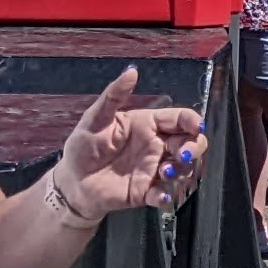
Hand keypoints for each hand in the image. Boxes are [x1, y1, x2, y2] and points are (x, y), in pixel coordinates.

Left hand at [52, 67, 206, 220]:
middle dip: (194, 148)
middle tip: (182, 155)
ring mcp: (153, 170)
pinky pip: (164, 194)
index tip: (195, 127)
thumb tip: (132, 71)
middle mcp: (156, 147)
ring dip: (181, 171)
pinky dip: (166, 196)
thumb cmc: (83, 147)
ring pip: (184, 169)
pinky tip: (159, 195)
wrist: (72, 182)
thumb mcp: (94, 119)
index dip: (192, 121)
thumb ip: (113, 96)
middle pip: (191, 143)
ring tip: (164, 173)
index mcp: (148, 125)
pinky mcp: (146, 192)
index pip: (179, 119)